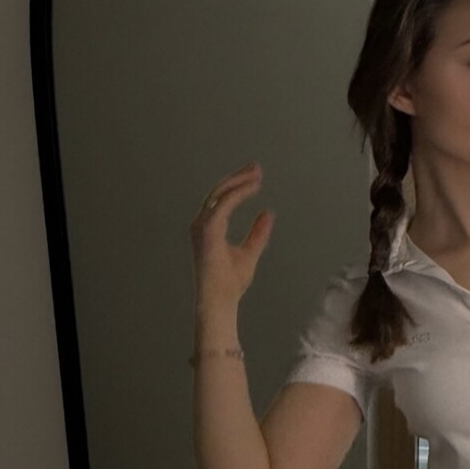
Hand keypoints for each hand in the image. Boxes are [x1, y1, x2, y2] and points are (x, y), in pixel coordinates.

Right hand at [190, 160, 274, 305]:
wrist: (220, 301)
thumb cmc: (230, 284)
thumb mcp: (250, 252)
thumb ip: (258, 233)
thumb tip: (268, 213)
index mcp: (208, 229)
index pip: (221, 200)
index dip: (238, 186)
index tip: (255, 176)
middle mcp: (201, 224)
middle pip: (219, 192)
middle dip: (238, 177)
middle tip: (257, 167)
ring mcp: (202, 226)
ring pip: (220, 193)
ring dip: (240, 181)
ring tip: (257, 173)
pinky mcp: (208, 229)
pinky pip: (225, 203)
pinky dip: (240, 193)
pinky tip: (254, 187)